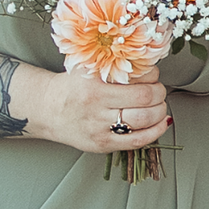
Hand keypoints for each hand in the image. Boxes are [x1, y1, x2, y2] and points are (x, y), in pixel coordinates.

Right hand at [12, 64, 170, 154]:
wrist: (47, 109)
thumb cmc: (71, 87)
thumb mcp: (89, 68)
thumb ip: (115, 65)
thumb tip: (148, 63)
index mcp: (95, 86)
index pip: (139, 82)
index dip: (153, 78)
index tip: (153, 76)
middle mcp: (97, 108)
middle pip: (145, 101)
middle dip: (159, 95)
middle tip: (158, 91)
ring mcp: (99, 129)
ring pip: (144, 121)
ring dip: (160, 112)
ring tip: (159, 106)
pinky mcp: (102, 144)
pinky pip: (136, 142)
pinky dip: (155, 132)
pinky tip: (162, 124)